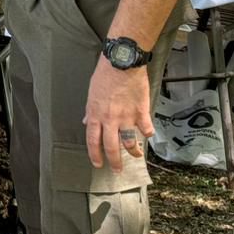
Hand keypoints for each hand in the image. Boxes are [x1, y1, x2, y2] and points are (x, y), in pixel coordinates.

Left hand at [83, 56, 153, 171]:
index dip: (95, 155)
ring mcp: (126, 117)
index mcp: (95, 115)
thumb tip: (85, 121)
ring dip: (134, 151)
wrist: (122, 63)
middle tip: (118, 169)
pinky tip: (148, 134)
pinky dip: (148, 134)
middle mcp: (110, 120)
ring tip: (136, 154)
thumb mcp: (91, 93)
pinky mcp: (141, 112)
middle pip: (111, 147)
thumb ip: (89, 110)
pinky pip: (146, 129)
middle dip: (115, 162)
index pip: (92, 141)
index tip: (98, 164)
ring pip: (130, 142)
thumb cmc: (104, 75)